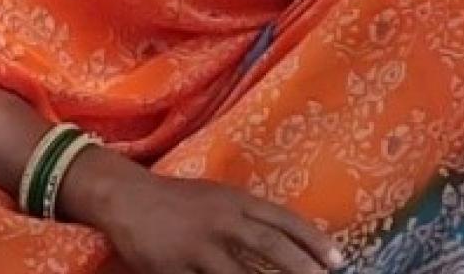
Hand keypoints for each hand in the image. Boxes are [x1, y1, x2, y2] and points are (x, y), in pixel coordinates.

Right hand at [65, 152, 342, 273]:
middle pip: (270, 246)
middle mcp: (222, 220)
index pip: (283, 221)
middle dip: (300, 267)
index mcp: (236, 201)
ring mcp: (198, 246)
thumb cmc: (178, 200)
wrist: (125, 197)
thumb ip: (247, 217)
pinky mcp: (175, 268)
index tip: (338, 260)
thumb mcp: (218, 198)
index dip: (312, 241)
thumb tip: (284, 240)